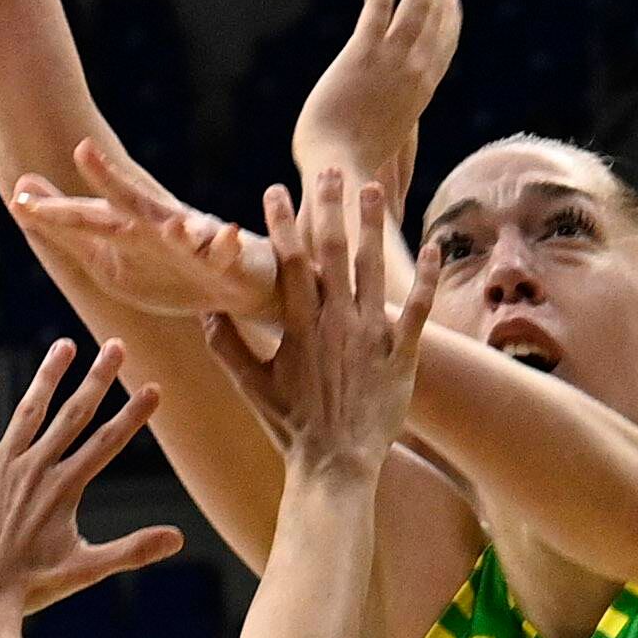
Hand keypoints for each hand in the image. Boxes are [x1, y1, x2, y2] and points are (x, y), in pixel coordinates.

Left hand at [0, 339, 183, 616]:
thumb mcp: (87, 569)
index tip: (154, 388)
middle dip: (98, 378)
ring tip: (65, 345)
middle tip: (117, 345)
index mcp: (65, 488)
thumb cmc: (32, 587)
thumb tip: (178, 538)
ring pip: (28, 412)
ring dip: (48, 377)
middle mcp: (34, 469)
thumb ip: (133, 550)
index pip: (107, 442)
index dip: (133, 415)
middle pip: (73, 415)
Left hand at [13, 139, 278, 324]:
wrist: (238, 282)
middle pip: (129, 203)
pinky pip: (225, 251)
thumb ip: (69, 235)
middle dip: (109, 180)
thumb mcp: (112, 263)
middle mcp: (157, 227)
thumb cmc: (171, 268)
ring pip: (181, 227)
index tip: (19, 199)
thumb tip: (21, 196)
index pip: (86, 218)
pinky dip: (224, 242)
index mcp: (128, 231)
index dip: (55, 213)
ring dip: (170, 219)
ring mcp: (193, 240)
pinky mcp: (227, 257)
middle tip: (82, 151)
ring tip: (164, 215)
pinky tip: (226, 234)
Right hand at [202, 168, 438, 480]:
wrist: (336, 464)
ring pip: (374, 269)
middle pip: (333, 252)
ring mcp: (372, 336)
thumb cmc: (291, 428)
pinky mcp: (402, 354)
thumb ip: (226, 347)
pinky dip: (427, 277)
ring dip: (373, 227)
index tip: (276, 191)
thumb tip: (203, 313)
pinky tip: (434, 247)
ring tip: (373, 191)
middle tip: (329, 172)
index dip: (282, 224)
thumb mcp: (251, 387)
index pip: (289, 263)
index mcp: (299, 326)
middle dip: (329, 209)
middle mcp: (336, 323)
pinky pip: (418, 308)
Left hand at [294, 0, 462, 204]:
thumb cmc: (353, 166)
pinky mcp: (363, 53)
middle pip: (435, 17)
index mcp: (420, 93)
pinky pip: (379, 3)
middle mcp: (415, 73)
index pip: (443, 46)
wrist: (340, 169)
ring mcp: (392, 61)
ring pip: (416, 4)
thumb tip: (385, 130)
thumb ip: (390, 123)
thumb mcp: (383, 141)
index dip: (450, 17)